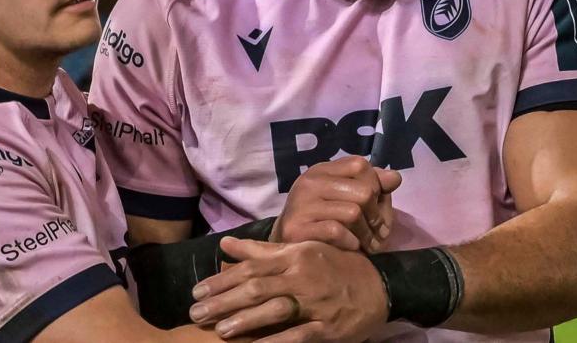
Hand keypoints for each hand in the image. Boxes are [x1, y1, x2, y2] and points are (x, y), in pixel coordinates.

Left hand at [190, 237, 387, 342]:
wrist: (380, 286)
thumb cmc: (335, 266)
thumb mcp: (301, 251)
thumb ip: (262, 250)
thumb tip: (225, 244)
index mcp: (294, 256)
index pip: (251, 267)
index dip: (222, 279)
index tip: (197, 290)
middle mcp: (302, 277)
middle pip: (256, 288)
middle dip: (223, 301)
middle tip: (196, 313)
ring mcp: (315, 303)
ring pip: (275, 310)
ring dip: (246, 320)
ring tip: (220, 330)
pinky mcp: (328, 327)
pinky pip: (299, 335)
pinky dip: (277, 342)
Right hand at [271, 156, 401, 252]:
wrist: (285, 247)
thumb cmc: (322, 221)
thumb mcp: (345, 197)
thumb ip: (371, 185)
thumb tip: (395, 178)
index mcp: (321, 170)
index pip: (360, 165)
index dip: (376, 186)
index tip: (377, 207)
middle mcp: (309, 182)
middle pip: (363, 191)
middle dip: (377, 216)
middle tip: (378, 233)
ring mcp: (301, 204)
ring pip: (353, 213)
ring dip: (367, 234)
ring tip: (367, 244)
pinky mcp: (297, 228)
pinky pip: (337, 232)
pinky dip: (351, 243)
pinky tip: (350, 247)